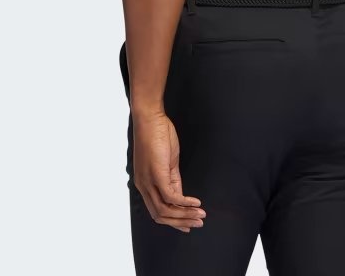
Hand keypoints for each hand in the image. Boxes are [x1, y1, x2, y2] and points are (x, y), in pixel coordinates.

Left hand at [132, 109, 205, 232]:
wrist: (150, 118)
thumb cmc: (157, 135)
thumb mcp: (167, 162)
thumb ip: (172, 179)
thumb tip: (180, 196)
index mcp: (145, 184)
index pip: (157, 211)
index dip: (173, 220)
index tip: (188, 225)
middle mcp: (143, 187)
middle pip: (160, 216)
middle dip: (181, 222)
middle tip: (198, 224)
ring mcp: (149, 182)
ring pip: (165, 210)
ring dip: (185, 215)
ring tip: (201, 215)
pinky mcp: (156, 175)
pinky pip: (171, 197)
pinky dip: (185, 203)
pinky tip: (196, 203)